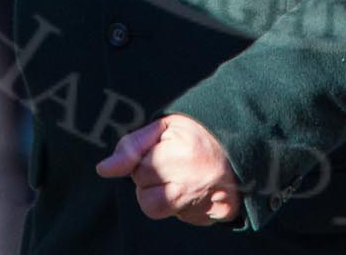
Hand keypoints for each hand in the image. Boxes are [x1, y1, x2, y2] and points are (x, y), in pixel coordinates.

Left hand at [96, 113, 241, 224]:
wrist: (243, 147)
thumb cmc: (197, 134)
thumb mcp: (165, 128)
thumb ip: (131, 146)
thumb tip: (103, 170)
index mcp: (182, 151)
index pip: (138, 168)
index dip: (145, 158)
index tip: (162, 150)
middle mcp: (194, 179)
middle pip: (143, 191)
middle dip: (151, 178)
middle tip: (173, 163)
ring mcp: (204, 200)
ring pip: (154, 208)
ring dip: (158, 196)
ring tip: (177, 179)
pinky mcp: (213, 216)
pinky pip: (178, 217)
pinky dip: (179, 207)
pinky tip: (192, 190)